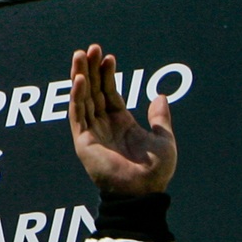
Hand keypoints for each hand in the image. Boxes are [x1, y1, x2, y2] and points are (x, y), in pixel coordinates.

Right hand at [69, 43, 176, 195]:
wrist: (144, 192)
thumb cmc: (155, 172)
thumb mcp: (164, 140)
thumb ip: (160, 119)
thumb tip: (160, 95)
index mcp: (120, 122)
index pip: (108, 91)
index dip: (107, 74)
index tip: (108, 56)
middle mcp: (103, 123)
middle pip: (93, 90)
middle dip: (91, 68)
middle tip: (89, 48)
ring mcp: (91, 130)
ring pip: (83, 97)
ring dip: (80, 76)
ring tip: (79, 55)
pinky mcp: (83, 140)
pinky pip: (78, 114)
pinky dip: (77, 96)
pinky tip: (80, 80)